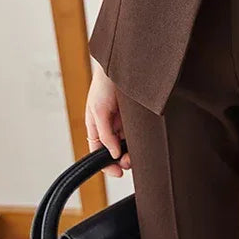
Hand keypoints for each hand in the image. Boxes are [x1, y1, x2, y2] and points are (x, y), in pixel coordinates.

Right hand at [85, 61, 131, 177]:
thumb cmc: (103, 86)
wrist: (120, 65)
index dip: (107, 165)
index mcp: (96, 128)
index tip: (118, 172)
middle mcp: (109, 127)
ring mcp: (122, 122)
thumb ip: (104, 134)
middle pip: (115, 151)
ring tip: (136, 151)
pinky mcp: (135, 117)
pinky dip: (139, 140)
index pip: (98, 153)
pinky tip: (143, 141)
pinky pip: (137, 133)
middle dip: (122, 159)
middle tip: (129, 160)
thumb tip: (112, 154)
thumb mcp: (98, 111)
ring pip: (127, 144)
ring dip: (131, 150)